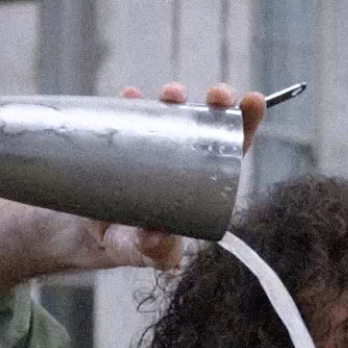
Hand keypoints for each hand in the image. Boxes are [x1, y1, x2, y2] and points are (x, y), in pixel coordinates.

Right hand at [48, 81, 266, 274]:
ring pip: (173, 112)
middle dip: (217, 102)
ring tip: (171, 95)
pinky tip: (130, 97)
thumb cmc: (134, 244)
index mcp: (203, 182)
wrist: (94, 236)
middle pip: (208, 123)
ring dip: (175, 97)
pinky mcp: (126, 140)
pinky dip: (133, 104)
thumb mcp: (147, 252)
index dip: (246, 122)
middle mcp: (183, 157)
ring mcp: (155, 144)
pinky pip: (133, 116)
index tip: (254, 100)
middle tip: (217, 95)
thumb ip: (156, 251)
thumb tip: (155, 237)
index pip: (231, 149)